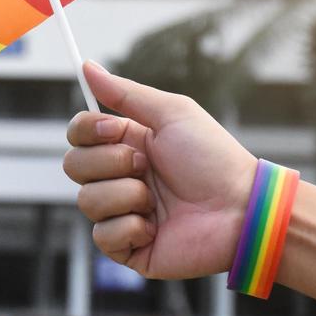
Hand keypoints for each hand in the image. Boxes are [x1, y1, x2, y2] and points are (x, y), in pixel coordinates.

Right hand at [64, 61, 255, 278]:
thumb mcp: (171, 113)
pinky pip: (102, 236)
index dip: (86, 131)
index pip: (78, 135)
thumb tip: (86, 67)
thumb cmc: (214, 158)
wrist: (241, 209)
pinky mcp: (129, 247)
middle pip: (73, 165)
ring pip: (86, 201)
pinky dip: (130, 228)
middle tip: (146, 166)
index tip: (115, 130)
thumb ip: (124, 93)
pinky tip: (156, 227)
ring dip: (126, 195)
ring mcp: (122, 213)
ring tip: (158, 201)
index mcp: (126, 145)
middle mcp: (119, 178)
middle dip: (110, 163)